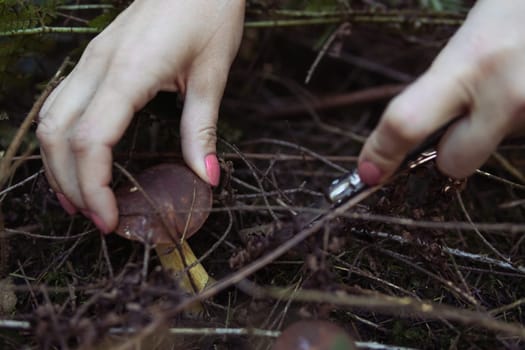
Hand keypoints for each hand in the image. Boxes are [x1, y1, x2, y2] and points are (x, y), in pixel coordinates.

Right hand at [37, 0, 244, 231]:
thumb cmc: (209, 13)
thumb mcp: (212, 74)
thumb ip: (202, 129)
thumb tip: (207, 178)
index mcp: (127, 72)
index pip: (90, 141)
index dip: (93, 188)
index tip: (110, 220)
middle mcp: (97, 66)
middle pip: (57, 135)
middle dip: (71, 185)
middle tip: (98, 219)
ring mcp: (91, 60)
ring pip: (50, 119)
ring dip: (57, 164)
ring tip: (79, 200)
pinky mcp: (95, 59)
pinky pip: (62, 104)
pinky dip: (62, 139)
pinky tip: (77, 159)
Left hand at [358, 0, 524, 184]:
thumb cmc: (516, 9)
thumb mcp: (473, 33)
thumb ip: (439, 83)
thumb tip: (403, 132)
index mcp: (471, 61)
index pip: (407, 123)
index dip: (382, 152)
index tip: (368, 171)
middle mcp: (508, 94)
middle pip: (454, 163)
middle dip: (449, 149)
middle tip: (463, 114)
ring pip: (491, 150)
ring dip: (490, 132)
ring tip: (510, 85)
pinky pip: (518, 140)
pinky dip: (514, 125)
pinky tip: (522, 89)